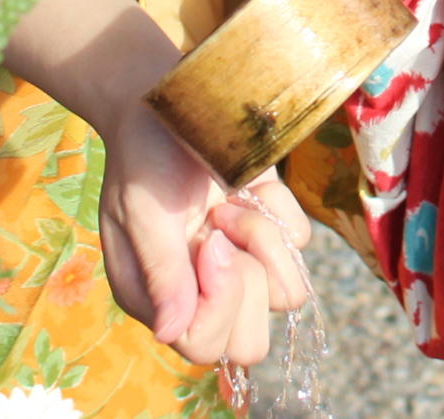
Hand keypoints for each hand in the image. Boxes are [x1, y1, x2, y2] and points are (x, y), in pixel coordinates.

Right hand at [93, 96, 312, 366]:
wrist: (168, 97)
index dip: (218, 302)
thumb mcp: (142, 213)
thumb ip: (162, 272)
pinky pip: (301, 243)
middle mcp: (202, 291)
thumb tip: (170, 334)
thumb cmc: (143, 156)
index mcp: (159, 300)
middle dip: (247, 281)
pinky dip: (279, 207)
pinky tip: (243, 185)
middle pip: (252, 341)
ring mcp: (240, 262)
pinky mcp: (270, 228)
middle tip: (220, 226)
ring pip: (288, 295)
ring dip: (262, 239)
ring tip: (229, 203)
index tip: (208, 241)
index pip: (205, 346)